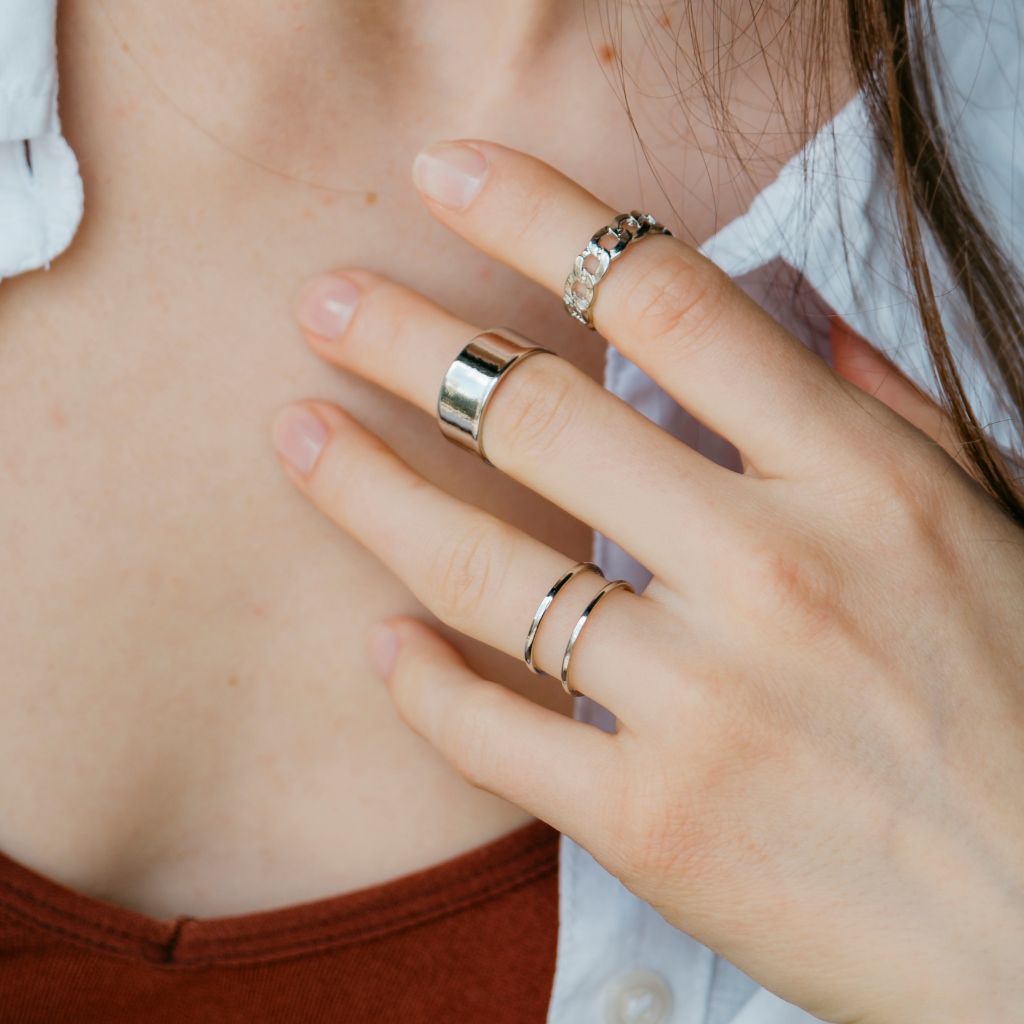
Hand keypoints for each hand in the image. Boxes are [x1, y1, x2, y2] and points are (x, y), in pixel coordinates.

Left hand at [270, 141, 1023, 1022]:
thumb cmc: (1018, 705)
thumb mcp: (985, 523)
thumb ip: (872, 405)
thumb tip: (773, 305)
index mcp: (858, 483)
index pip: (668, 299)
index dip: (541, 218)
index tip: (449, 177)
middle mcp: (774, 576)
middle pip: (544, 413)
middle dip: (412, 341)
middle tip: (327, 304)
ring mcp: (708, 707)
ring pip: (489, 571)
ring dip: (370, 490)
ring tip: (297, 437)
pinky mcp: (657, 824)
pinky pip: (493, 737)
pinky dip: (421, 683)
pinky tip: (382, 639)